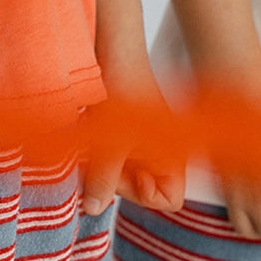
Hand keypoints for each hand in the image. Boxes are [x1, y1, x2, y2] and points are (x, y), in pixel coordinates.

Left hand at [81, 84, 184, 217]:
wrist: (115, 50)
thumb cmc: (125, 90)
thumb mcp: (111, 143)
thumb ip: (103, 180)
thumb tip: (92, 209)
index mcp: (173, 156)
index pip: (168, 199)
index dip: (140, 195)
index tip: (117, 175)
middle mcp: (163, 151)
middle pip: (142, 187)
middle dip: (115, 178)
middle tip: (94, 160)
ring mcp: (145, 140)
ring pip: (125, 171)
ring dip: (103, 164)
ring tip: (88, 146)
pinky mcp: (128, 128)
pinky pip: (115, 153)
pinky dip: (100, 150)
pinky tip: (88, 135)